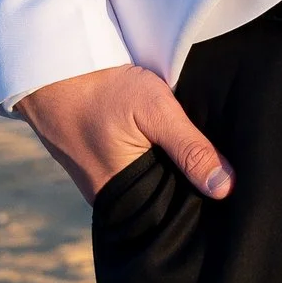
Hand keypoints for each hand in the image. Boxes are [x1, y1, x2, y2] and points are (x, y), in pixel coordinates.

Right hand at [16, 64, 233, 203]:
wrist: (50, 67)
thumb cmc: (99, 87)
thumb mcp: (154, 110)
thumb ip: (190, 148)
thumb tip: (225, 189)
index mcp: (121, 198)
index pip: (172, 216)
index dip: (201, 207)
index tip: (231, 199)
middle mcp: (108, 199)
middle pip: (160, 204)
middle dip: (188, 193)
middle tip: (224, 177)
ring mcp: (98, 183)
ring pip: (147, 188)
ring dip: (170, 175)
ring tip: (204, 163)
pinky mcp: (95, 167)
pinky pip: (132, 174)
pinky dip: (151, 164)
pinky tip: (170, 150)